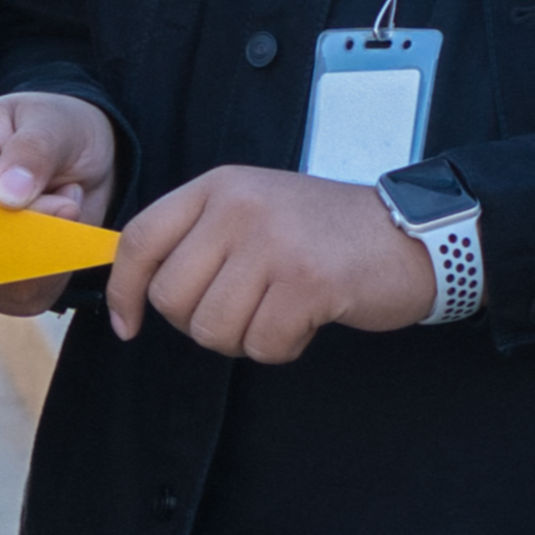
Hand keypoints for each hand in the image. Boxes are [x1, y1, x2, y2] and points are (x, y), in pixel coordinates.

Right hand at [0, 92, 117, 315]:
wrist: (80, 153)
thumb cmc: (62, 128)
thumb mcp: (57, 125)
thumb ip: (34, 153)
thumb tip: (6, 196)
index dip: (21, 220)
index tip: (66, 202)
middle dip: (36, 244)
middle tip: (71, 204)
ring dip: (48, 260)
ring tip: (62, 213)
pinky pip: (16, 300)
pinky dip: (52, 278)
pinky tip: (59, 242)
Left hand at [105, 166, 433, 361]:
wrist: (410, 235)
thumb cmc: (327, 234)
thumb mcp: (254, 209)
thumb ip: (201, 238)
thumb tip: (142, 291)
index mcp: (217, 187)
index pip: (140, 239)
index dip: (124, 290)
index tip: (128, 325)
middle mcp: (238, 208)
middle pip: (172, 296)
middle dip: (201, 323)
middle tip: (244, 312)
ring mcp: (272, 242)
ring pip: (213, 328)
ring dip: (245, 339)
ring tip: (279, 312)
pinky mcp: (307, 281)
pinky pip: (262, 344)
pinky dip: (282, 347)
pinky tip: (306, 320)